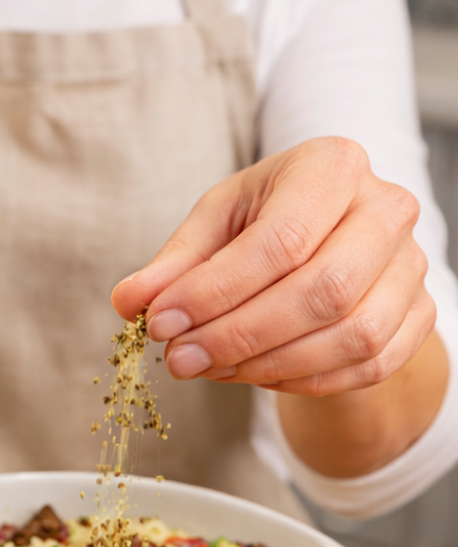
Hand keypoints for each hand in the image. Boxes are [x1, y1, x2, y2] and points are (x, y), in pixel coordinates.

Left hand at [111, 137, 435, 396]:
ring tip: (208, 367)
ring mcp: (411, 264)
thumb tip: (126, 302)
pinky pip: (368, 365)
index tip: (160, 323)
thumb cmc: (264, 218)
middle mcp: (386, 209)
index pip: (280, 240)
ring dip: (268, 364)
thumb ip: (173, 263)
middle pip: (321, 291)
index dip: (215, 291)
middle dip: (239, 335)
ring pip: (351, 335)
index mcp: (332, 165)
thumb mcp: (214, 224)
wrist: (331, 236)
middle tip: (179, 358)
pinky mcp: (420, 313)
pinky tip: (251, 373)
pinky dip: (303, 380)